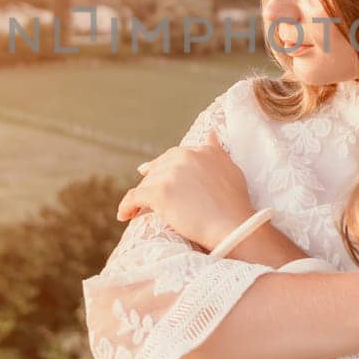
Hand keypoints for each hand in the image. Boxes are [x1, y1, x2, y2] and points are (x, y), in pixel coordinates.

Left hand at [116, 132, 255, 251]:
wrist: (233, 225)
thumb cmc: (235, 203)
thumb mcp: (230, 168)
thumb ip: (216, 150)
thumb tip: (211, 134)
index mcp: (200, 151)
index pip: (173, 157)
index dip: (162, 168)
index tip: (153, 175)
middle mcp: (184, 157)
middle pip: (158, 169)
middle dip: (151, 182)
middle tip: (145, 196)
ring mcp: (170, 174)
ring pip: (146, 184)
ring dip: (140, 197)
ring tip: (135, 210)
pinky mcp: (159, 193)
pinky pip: (134, 198)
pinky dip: (126, 206)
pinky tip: (124, 215)